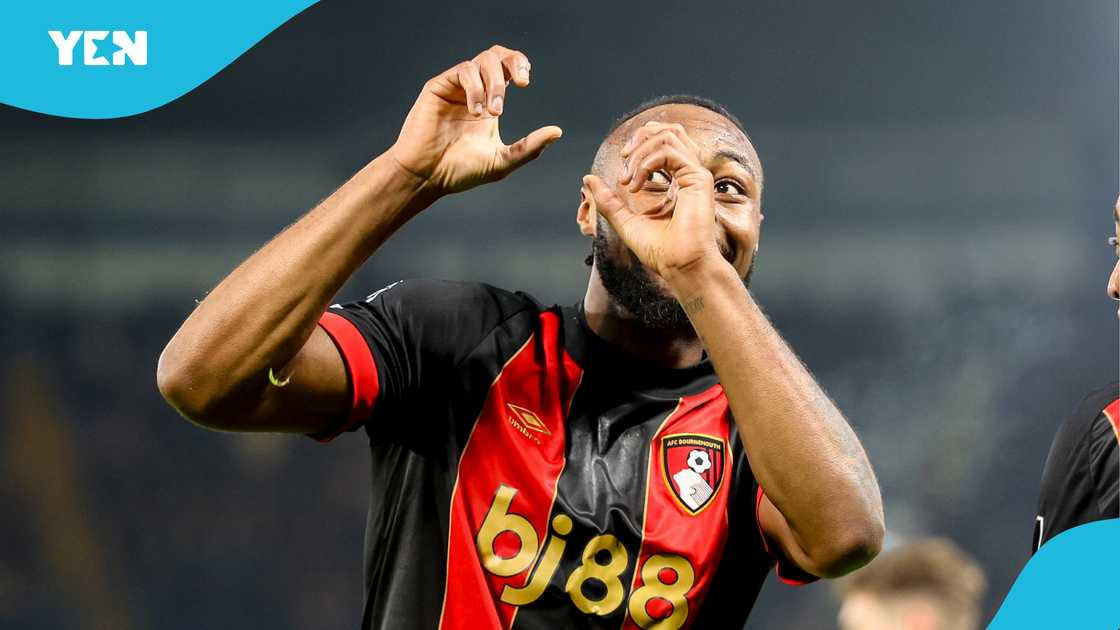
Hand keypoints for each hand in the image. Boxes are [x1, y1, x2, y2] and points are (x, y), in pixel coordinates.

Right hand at [389, 45, 562, 194]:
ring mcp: (455, 88)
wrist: (428, 177)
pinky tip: (474, 111)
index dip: (519, 64)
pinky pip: (463, 71)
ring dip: (494, 84)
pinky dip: (475, 88)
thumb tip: (558, 131)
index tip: (526, 80)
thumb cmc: (461, 172)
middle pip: (497, 56)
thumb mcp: (503, 161)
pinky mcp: (438, 87)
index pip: (508, 69)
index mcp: (490, 102)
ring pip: (481, 61)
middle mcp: (473, 91)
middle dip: (513, 65)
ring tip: (493, 112)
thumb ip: (530, 147)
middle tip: (522, 84)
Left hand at [582, 121, 725, 282]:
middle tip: (624, 160)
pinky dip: (645, 163)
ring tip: (628, 179)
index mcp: (677, 181)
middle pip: (668, 130)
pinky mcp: (698, 178)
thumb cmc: (660, 250)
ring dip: (639, 153)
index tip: (622, 175)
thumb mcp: (625, 220)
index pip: (663, 143)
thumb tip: (588, 179)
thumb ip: (609, 200)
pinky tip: (636, 185)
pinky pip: (668, 151)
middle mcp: (688, 174)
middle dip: (639, 138)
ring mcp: (695, 174)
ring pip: (668, 135)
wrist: (679, 266)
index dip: (638, 146)